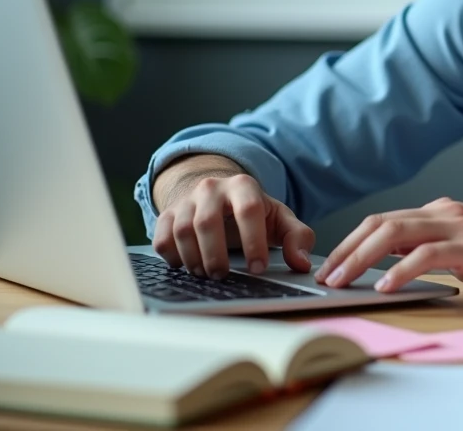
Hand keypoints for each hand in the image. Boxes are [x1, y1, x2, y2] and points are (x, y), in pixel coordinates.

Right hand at [153, 173, 314, 278]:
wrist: (219, 197)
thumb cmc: (253, 212)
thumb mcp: (280, 220)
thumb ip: (298, 238)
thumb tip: (301, 263)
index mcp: (243, 185)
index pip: (248, 210)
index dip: (254, 242)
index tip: (258, 268)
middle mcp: (211, 188)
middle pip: (207, 222)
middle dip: (216, 255)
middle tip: (225, 275)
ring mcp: (186, 201)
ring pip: (182, 231)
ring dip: (194, 259)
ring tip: (208, 274)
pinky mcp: (166, 215)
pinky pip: (162, 238)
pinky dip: (172, 257)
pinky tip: (187, 267)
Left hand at [315, 198, 462, 293]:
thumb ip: (440, 248)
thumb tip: (404, 263)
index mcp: (443, 211)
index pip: (385, 220)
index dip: (353, 241)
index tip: (333, 264)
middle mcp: (445, 212)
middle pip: (380, 222)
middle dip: (346, 249)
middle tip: (324, 274)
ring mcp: (458, 226)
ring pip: (394, 233)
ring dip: (361, 258)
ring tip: (341, 281)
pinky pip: (425, 255)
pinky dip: (399, 270)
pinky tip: (384, 287)